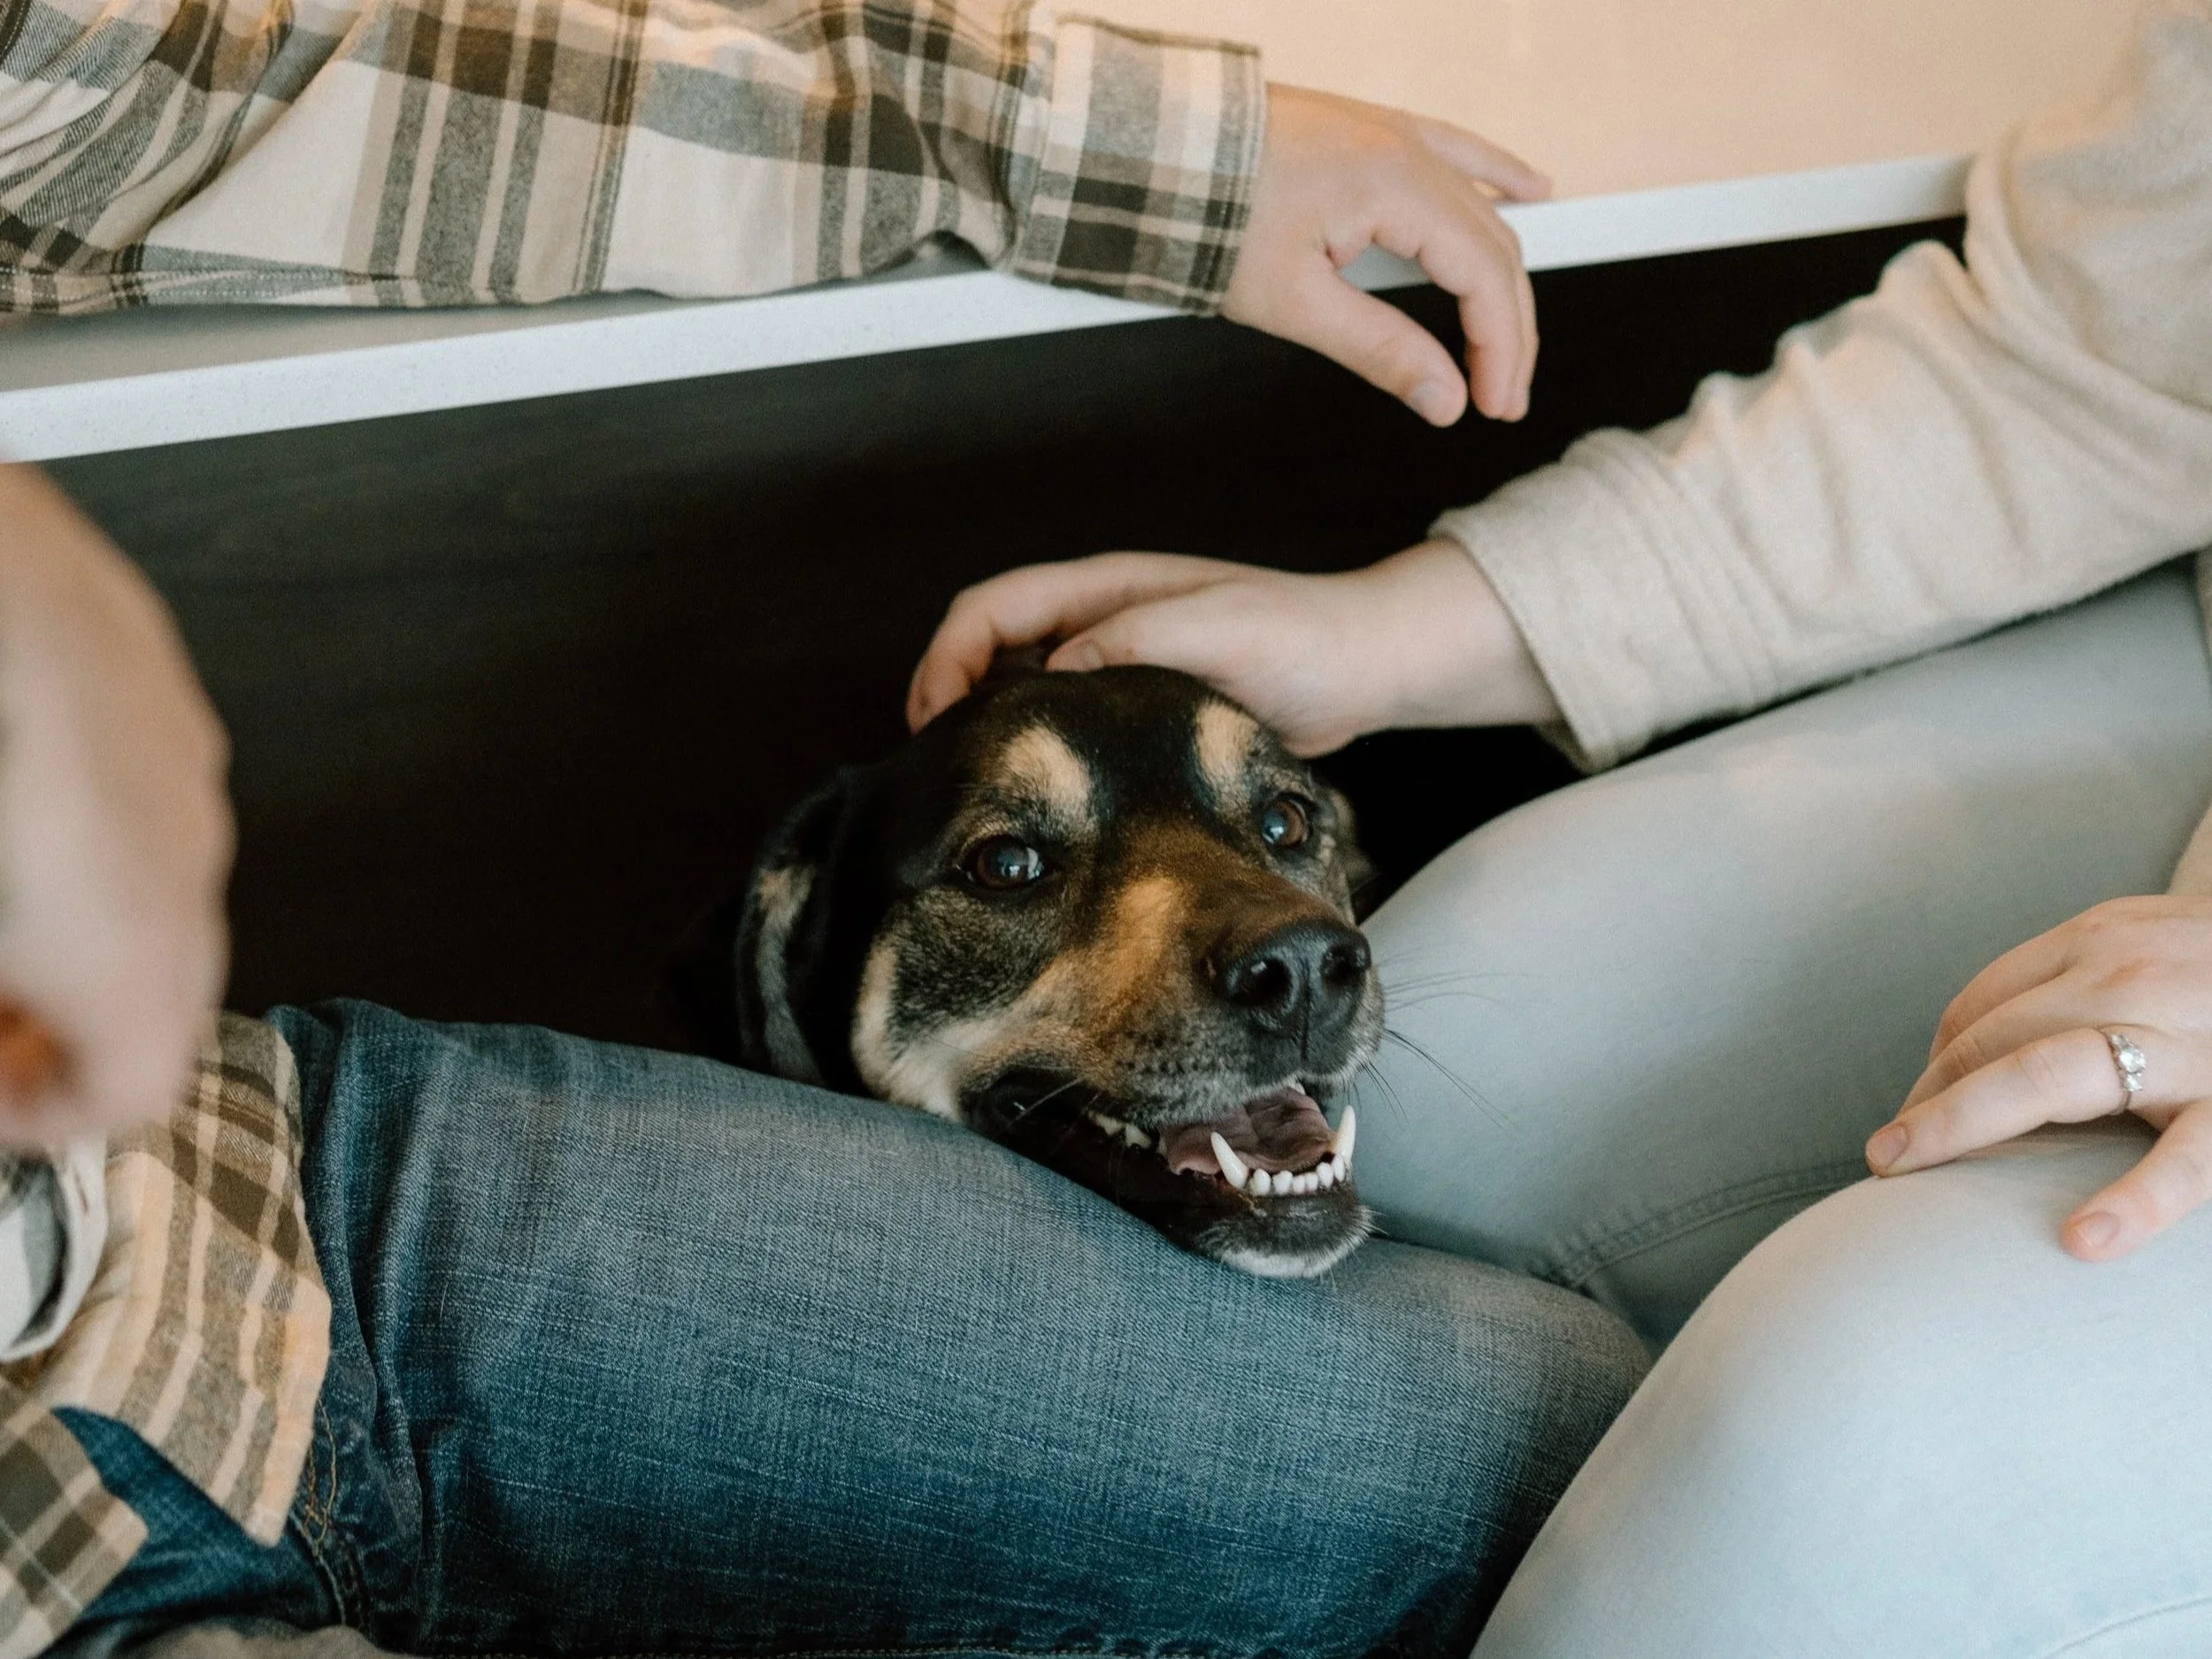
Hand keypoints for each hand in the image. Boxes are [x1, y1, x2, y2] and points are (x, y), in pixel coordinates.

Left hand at [0, 467, 232, 1147]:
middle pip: (161, 1003)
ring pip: (159, 897)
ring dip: (83, 933)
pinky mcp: (170, 707)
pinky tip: (17, 806)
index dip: (42, 1120)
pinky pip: (147, 807)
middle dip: (69, 1030)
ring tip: (5, 907)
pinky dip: (89, 842)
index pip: (131, 1097)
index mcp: (134, 963)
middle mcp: (189, 881)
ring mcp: (190, 787)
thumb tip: (2, 1043)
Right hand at [906, 539, 1558, 751]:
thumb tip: (1049, 676)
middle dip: (950, 695)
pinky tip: (1042, 798)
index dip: (947, 657)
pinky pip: (1070, 723)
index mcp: (1104, 587)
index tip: (932, 719)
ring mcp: (1119, 663)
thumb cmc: (1301, 636)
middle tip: (941, 765)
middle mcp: (1100, 620)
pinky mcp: (1143, 706)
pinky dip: (1039, 750)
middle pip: (991, 646)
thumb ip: (1131, 640)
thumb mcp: (1216, 629)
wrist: (1369, 664)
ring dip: (990, 726)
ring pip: (1023, 688)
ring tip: (977, 784)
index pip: (990, 606)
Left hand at [1227, 86, 1548, 425]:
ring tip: (1511, 338)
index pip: (1482, 276)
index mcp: (1395, 186)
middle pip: (1493, 246)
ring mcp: (1391, 133)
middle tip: (1503, 396)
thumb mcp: (1291, 302)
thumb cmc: (1205, 214)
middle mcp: (1406, 149)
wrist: (1154, 147)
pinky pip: (1455, 150)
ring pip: (1480, 208)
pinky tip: (1533, 192)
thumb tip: (1444, 398)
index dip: (1500, 348)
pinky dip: (1497, 177)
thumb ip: (1378, 349)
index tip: (1495, 405)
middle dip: (1508, 328)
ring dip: (1502, 275)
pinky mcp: (1369, 131)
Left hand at [1867, 895, 2211, 1260]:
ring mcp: (2198, 1038)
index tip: (1911, 1116)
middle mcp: (2140, 971)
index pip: (1984, 1002)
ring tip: (1904, 1174)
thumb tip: (1970, 1062)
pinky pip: (2191, 1159)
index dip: (1935, 1063)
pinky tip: (2084, 1241)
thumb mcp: (2158, 952)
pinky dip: (2137, 1198)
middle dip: (1931, 1101)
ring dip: (1966, 1124)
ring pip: (2052, 1073)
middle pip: (1995, 1036)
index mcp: (2109, 936)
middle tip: (1886, 1160)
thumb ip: (2081, 987)